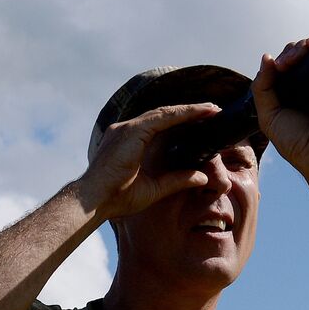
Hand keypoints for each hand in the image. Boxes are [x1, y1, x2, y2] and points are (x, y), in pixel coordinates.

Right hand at [77, 103, 218, 219]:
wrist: (94, 200)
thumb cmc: (117, 198)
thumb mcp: (155, 189)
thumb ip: (177, 180)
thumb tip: (202, 178)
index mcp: (130, 142)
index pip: (161, 126)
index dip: (182, 122)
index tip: (203, 121)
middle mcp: (127, 130)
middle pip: (164, 115)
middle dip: (190, 112)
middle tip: (213, 110)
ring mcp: (127, 128)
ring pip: (165, 113)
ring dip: (190, 110)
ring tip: (212, 109)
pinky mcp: (132, 130)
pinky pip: (162, 117)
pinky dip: (182, 113)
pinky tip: (199, 112)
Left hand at [252, 34, 308, 183]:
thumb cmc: (300, 146)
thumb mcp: (269, 117)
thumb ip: (262, 89)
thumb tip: (266, 57)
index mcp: (302, 93)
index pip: (291, 64)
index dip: (282, 60)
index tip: (274, 68)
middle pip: (305, 53)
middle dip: (291, 52)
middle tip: (283, 65)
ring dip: (305, 44)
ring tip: (294, 57)